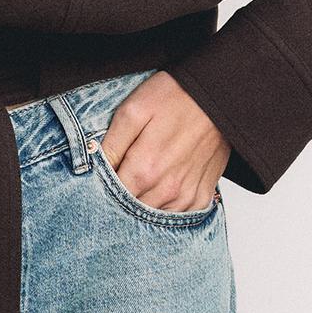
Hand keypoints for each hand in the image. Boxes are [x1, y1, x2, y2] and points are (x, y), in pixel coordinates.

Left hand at [95, 71, 230, 210]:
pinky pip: (180, 216)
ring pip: (154, 217)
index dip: (101, 190)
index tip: (98, 179)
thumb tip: (91, 168)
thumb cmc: (173, 97)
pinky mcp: (203, 194)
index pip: (110, 198)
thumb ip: (111, 144)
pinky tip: (161, 190)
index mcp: (144, 170)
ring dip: (143, 206)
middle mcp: (167, 190)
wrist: (219, 95)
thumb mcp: (132, 111)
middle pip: (131, 212)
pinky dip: (167, 208)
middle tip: (118, 179)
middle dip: (120, 201)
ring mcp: (187, 195)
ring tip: (140, 183)